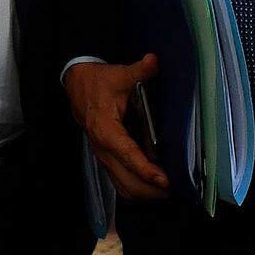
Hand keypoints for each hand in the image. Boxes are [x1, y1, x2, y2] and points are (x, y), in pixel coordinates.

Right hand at [65, 55, 168, 199]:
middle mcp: (103, 149)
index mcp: (105, 130)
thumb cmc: (99, 83)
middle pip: (127, 181)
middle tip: (176, 187)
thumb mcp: (119, 74)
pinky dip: (138, 189)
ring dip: (145, 193)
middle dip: (151, 190)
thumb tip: (153, 61)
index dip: (146, 169)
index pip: (127, 154)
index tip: (164, 179)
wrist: (77, 87)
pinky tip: (154, 185)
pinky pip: (121, 183)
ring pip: (124, 187)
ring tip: (169, 190)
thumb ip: (138, 71)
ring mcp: (104, 157)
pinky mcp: (107, 160)